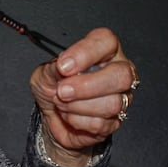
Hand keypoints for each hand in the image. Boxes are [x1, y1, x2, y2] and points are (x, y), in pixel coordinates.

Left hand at [28, 26, 138, 164]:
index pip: (107, 42)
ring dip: (77, 106)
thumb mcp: (45, 72)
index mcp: (105, 50)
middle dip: (87, 86)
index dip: (85, 53)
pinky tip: (69, 115)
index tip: (63, 66)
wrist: (50, 115)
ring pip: (112, 104)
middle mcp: (119, 72)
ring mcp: (121, 98)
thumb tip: (64, 66)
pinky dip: (78, 121)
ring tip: (61, 103)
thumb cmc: (53, 85)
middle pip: (121, 76)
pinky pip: (101, 124)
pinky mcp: (115, 122)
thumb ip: (54, 67)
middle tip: (62, 91)